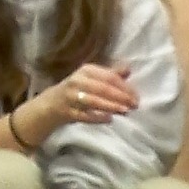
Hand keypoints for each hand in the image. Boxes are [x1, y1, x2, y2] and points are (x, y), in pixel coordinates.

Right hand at [15, 62, 137, 144]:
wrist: (51, 103)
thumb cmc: (77, 90)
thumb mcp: (92, 79)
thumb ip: (110, 75)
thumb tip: (128, 69)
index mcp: (87, 70)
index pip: (109, 77)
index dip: (124, 87)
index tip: (136, 96)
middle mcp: (78, 81)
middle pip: (103, 88)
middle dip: (120, 97)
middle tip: (134, 105)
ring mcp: (71, 96)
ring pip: (94, 101)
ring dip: (111, 106)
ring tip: (125, 111)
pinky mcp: (67, 111)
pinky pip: (84, 115)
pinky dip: (97, 118)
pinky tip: (109, 119)